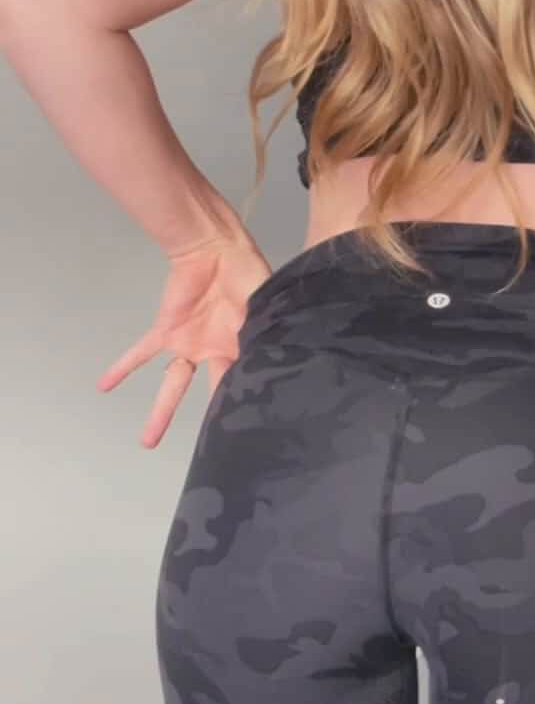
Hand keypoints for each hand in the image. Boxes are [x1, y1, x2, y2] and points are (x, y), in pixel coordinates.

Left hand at [98, 233, 272, 447]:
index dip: (245, 405)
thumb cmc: (246, 274)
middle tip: (210, 454)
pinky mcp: (168, 331)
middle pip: (211, 395)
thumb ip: (258, 334)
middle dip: (211, 422)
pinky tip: (105, 386)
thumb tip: (260, 362)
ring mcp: (190, 345)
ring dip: (160, 412)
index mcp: (243, 350)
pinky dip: (124, 367)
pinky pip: (143, 352)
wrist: (217, 248)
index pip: (243, 383)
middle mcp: (216, 354)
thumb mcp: (261, 308)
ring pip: (173, 385)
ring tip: (147, 442)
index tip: (246, 433)